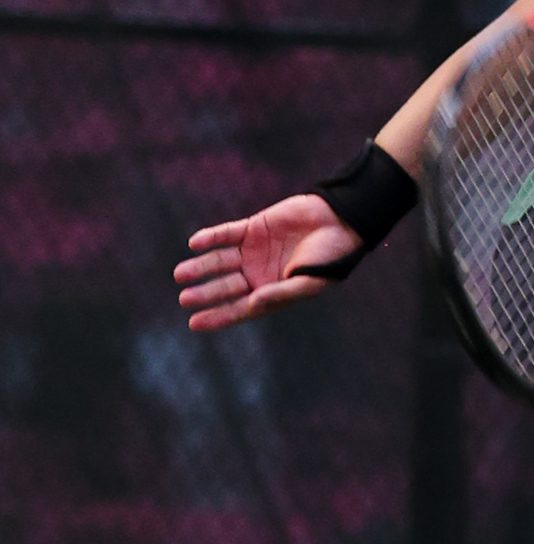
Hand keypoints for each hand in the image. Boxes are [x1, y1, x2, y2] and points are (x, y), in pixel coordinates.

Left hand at [173, 194, 362, 332]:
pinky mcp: (252, 227)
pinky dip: (211, 238)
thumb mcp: (308, 281)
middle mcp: (258, 274)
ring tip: (182, 273)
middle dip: (205, 293)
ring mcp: (253, 250)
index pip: (238, 308)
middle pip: (225, 286)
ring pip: (220, 261)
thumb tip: (251, 305)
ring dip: (201, 266)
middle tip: (185, 298)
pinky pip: (226, 233)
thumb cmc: (330, 257)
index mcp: (271, 292)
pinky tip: (196, 243)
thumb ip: (280, 294)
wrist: (341, 220)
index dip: (217, 316)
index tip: (194, 323)